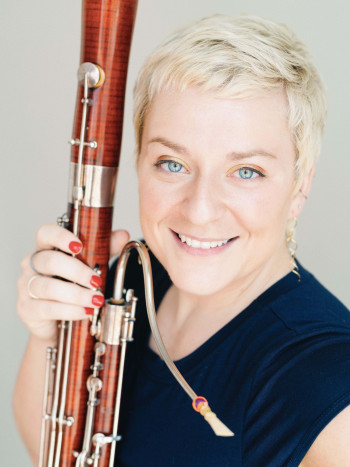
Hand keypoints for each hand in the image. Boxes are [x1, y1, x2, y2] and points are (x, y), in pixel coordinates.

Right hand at [17, 224, 129, 340]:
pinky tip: (85, 312)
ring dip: (76, 294)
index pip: (45, 233)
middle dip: (77, 272)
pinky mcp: (26, 308)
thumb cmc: (72, 287)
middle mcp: (31, 265)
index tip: (79, 245)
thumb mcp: (91, 266)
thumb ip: (104, 249)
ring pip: (48, 287)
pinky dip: (69, 310)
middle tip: (97, 281)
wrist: (58, 323)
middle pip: (49, 261)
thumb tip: (122, 235)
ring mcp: (26, 286)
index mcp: (46, 248)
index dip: (61, 236)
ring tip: (96, 300)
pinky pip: (47, 308)